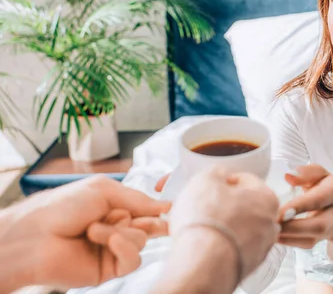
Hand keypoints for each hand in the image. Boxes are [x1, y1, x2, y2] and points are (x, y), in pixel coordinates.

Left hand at [0, 175, 169, 290]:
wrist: (36, 236)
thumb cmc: (62, 207)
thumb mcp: (104, 189)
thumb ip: (138, 198)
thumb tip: (167, 205)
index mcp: (113, 209)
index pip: (145, 210)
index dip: (157, 210)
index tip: (170, 208)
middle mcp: (116, 229)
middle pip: (148, 226)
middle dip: (145, 220)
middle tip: (143, 218)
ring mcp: (113, 250)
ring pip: (141, 241)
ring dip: (121, 232)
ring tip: (94, 229)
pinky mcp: (109, 269)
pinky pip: (132, 259)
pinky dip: (124, 247)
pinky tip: (109, 240)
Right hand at [160, 167, 280, 291]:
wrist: (204, 264)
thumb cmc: (208, 220)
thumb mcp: (205, 180)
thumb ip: (216, 172)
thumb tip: (218, 175)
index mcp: (266, 197)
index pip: (247, 179)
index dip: (226, 180)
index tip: (214, 184)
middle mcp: (270, 223)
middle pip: (247, 205)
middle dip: (228, 204)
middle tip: (208, 205)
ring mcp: (261, 247)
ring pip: (243, 228)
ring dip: (227, 225)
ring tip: (206, 226)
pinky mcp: (249, 266)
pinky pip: (235, 248)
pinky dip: (224, 244)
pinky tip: (208, 243)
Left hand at [277, 165, 332, 252]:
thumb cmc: (325, 187)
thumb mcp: (320, 174)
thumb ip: (307, 173)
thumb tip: (288, 176)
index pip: (318, 200)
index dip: (300, 206)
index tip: (281, 210)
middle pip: (317, 226)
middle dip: (293, 227)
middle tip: (271, 222)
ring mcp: (326, 231)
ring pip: (308, 239)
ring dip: (286, 236)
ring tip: (268, 229)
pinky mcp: (316, 242)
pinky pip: (301, 245)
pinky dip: (285, 241)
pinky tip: (271, 234)